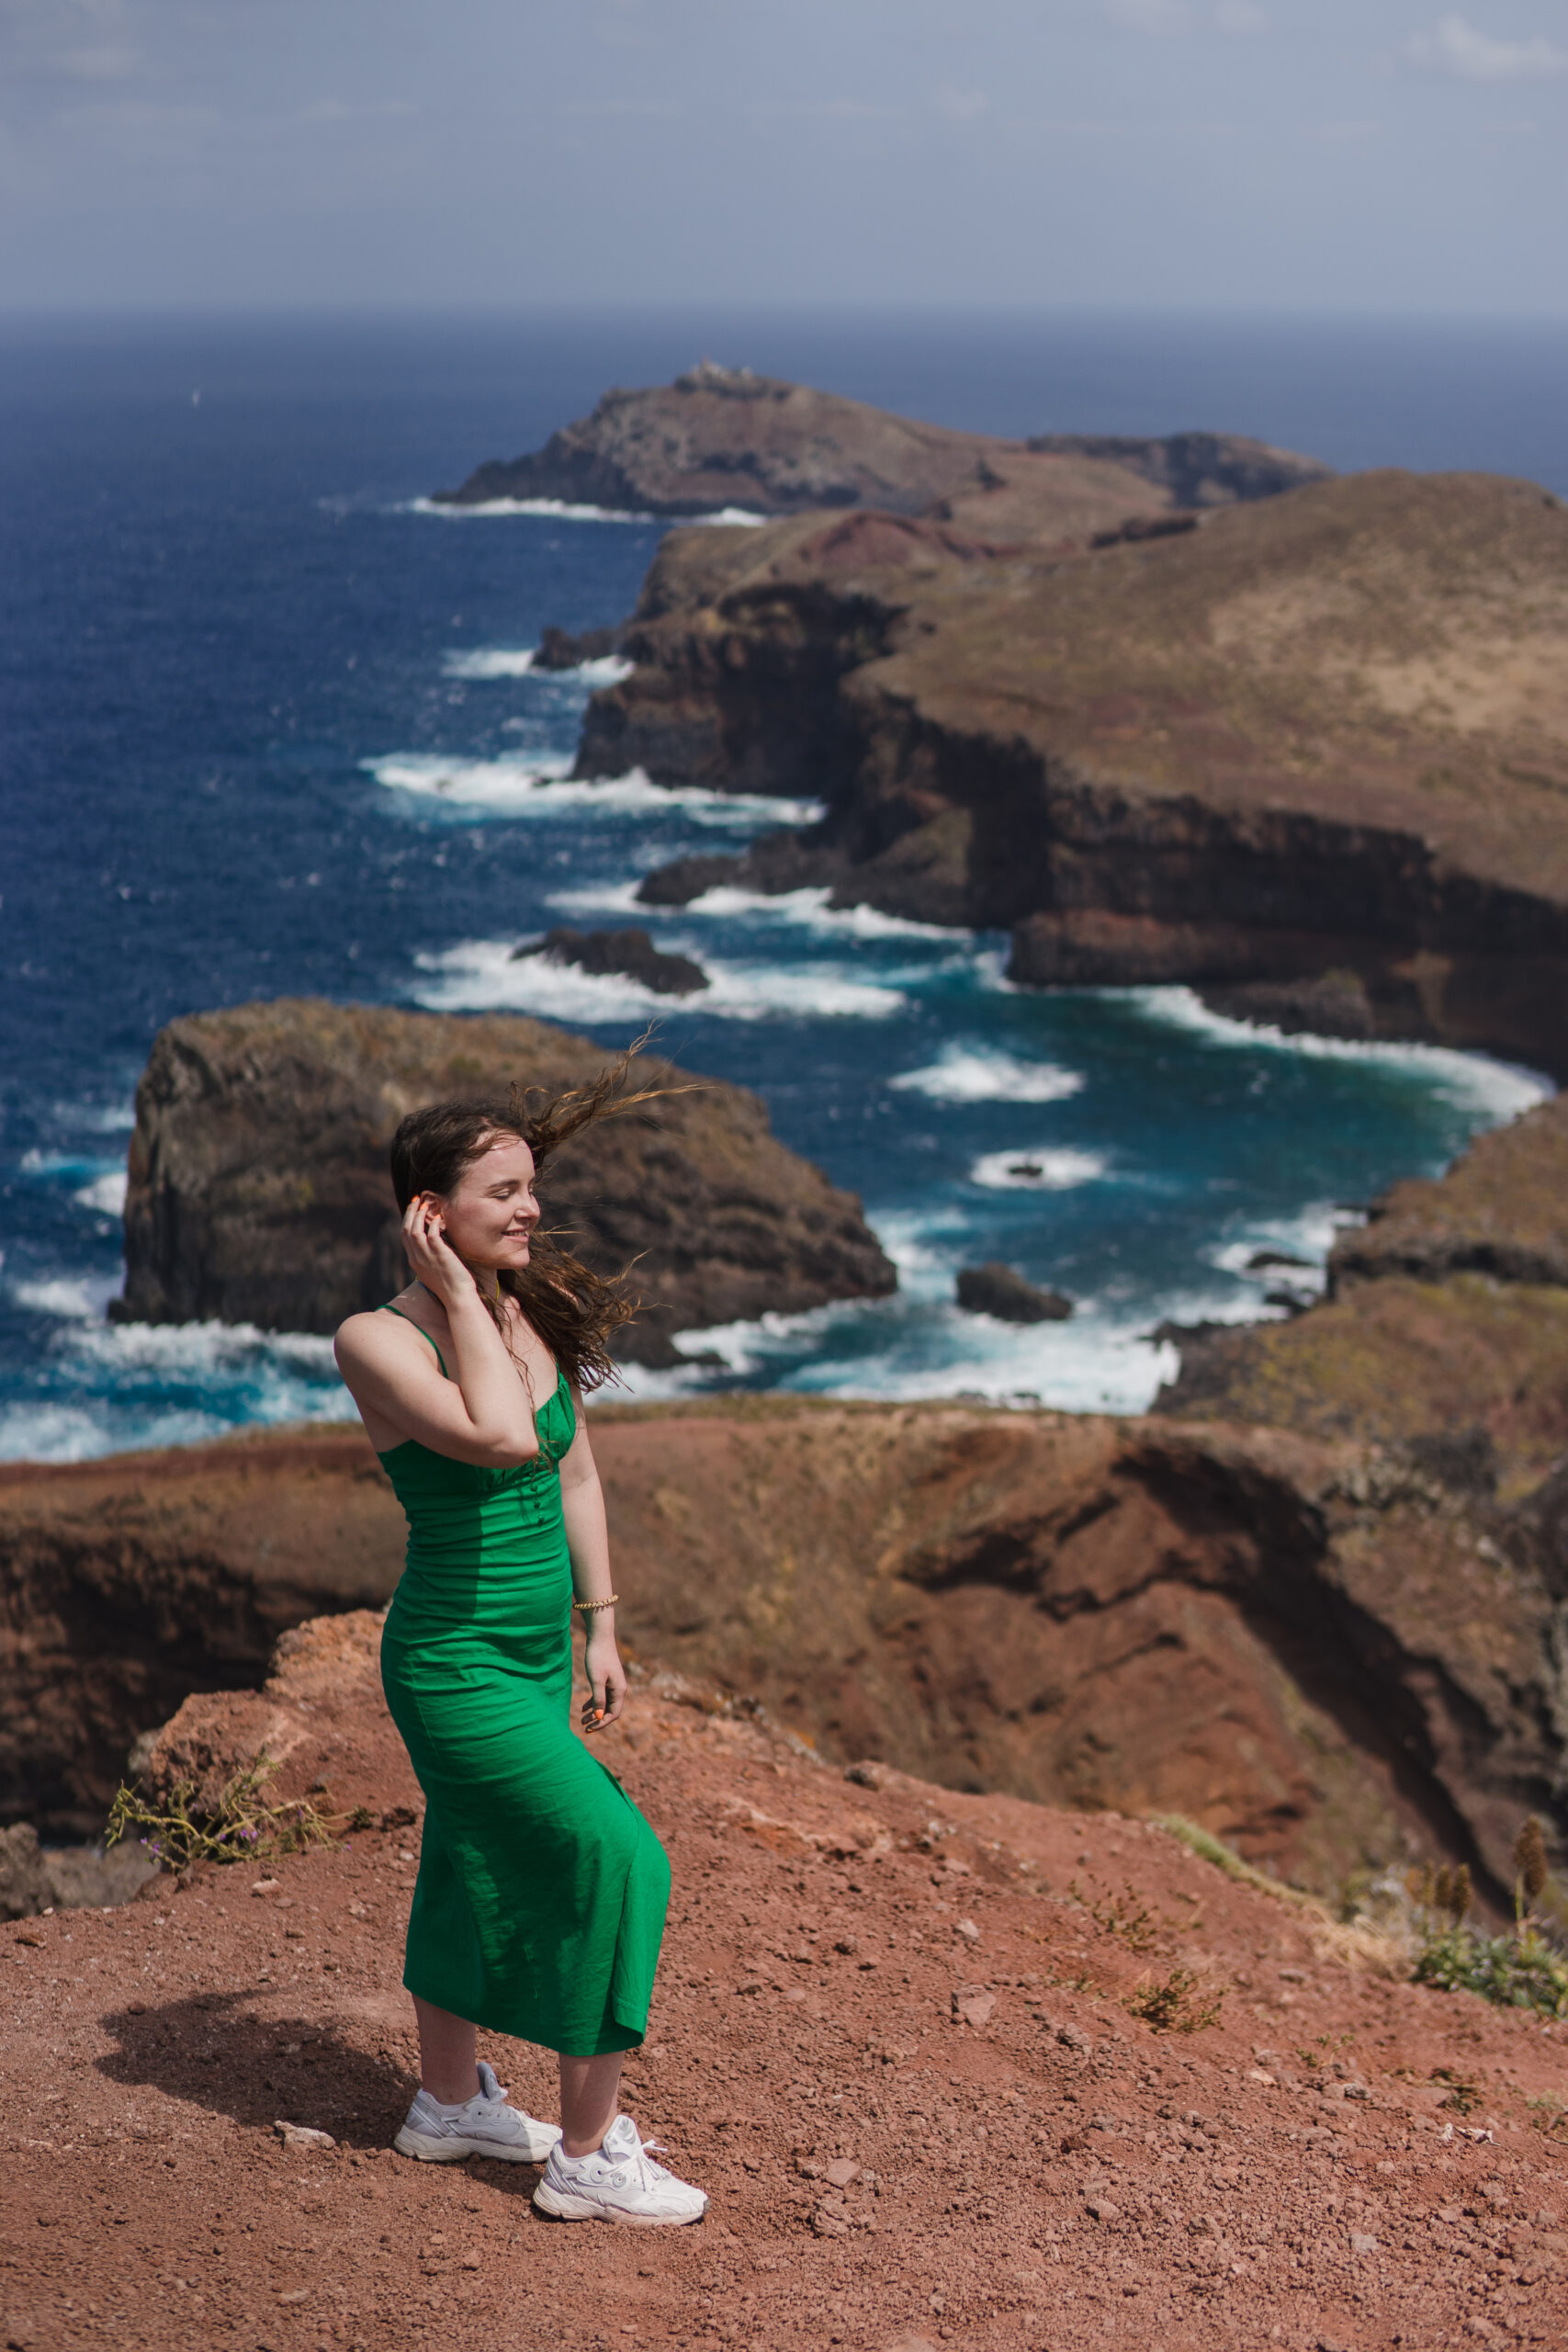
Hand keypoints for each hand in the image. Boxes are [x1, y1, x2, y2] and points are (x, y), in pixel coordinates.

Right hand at [401, 1193, 476, 1310]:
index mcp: (414, 1262)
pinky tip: (439, 1218)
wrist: (458, 1298)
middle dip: (409, 1213)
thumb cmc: (451, 1286)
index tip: (413, 1209)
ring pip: (415, 1231)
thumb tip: (435, 1245)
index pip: (404, 1237)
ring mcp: (427, 1257)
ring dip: (418, 1216)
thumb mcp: (434, 1271)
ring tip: (425, 1205)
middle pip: (406, 1230)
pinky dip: (434, 1224)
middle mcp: (417, 1258)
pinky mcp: (440, 1256)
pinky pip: (432, 1235)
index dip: (407, 1220)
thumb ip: (430, 1258)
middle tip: (416, 1200)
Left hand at [580, 1621, 625, 1733]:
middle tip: (584, 1728)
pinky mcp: (607, 1679)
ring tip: (582, 1720)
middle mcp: (619, 1689)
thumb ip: (598, 1699)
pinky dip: (593, 1703)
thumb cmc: (598, 1658)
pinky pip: (602, 1696)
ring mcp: (614, 1684)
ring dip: (594, 1713)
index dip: (602, 1723)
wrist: (600, 1637)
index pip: (613, 1714)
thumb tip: (599, 1717)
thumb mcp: (596, 1680)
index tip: (589, 1729)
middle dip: (597, 1720)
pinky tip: (583, 1708)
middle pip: (610, 1711)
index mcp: (619, 1690)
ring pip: (605, 1704)